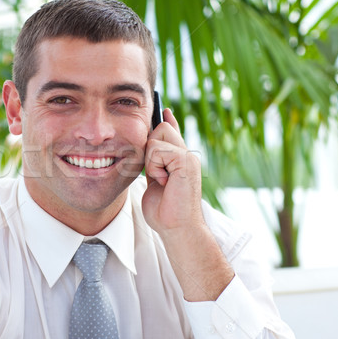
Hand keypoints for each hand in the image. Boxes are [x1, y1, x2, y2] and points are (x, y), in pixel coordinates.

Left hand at [142, 108, 204, 233]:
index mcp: (180, 158)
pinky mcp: (186, 161)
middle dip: (149, 148)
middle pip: (161, 128)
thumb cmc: (165, 211)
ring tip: (160, 179)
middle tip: (155, 173)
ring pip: (157, 136)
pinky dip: (155, 167)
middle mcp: (187, 154)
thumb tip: (148, 146)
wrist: (177, 228)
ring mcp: (189, 156)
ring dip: (151, 160)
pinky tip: (164, 182)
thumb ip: (154, 163)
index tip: (163, 110)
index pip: (173, 130)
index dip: (167, 119)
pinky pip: (158, 150)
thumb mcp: (155, 181)